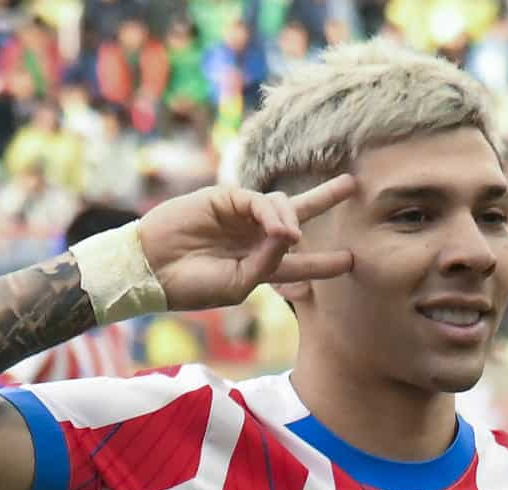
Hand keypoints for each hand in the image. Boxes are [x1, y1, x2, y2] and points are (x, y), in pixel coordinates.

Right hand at [136, 175, 357, 311]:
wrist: (153, 270)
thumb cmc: (192, 286)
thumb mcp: (239, 285)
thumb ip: (270, 262)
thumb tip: (292, 232)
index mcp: (259, 266)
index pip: (299, 263)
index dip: (324, 263)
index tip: (351, 260)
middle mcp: (254, 238)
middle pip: (298, 215)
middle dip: (325, 198)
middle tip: (354, 185)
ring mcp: (241, 217)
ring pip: (282, 205)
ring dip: (292, 220)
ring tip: (292, 236)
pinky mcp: (226, 199)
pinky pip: (259, 201)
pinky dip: (273, 213)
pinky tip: (280, 228)